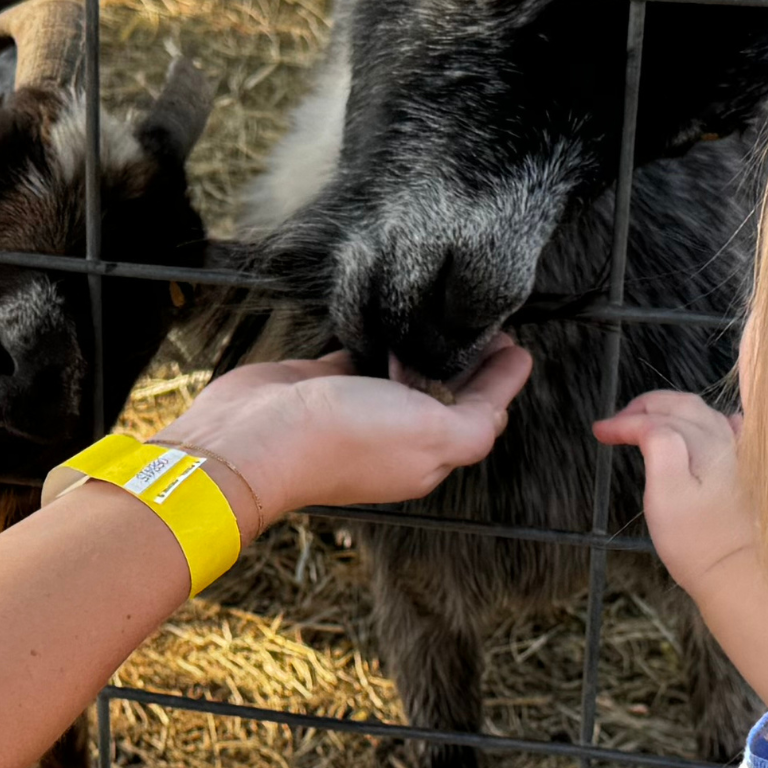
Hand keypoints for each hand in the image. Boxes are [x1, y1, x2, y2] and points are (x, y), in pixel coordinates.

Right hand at [158, 339, 533, 530]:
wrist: (256, 437)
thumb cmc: (343, 439)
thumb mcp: (432, 435)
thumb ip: (476, 422)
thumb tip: (504, 397)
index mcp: (428, 455)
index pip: (480, 416)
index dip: (500, 379)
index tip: (512, 340)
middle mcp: (397, 436)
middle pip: (447, 394)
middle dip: (470, 359)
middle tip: (485, 319)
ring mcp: (360, 408)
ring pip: (407, 374)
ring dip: (428, 345)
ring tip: (447, 312)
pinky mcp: (327, 382)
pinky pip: (365, 356)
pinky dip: (383, 338)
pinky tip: (395, 316)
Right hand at [590, 391, 761, 597]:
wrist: (734, 572)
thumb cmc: (693, 540)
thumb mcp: (665, 493)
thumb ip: (659, 447)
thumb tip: (647, 426)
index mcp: (703, 443)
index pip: (656, 419)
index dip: (624, 422)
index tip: (600, 432)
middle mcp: (724, 441)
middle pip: (681, 406)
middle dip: (644, 407)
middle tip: (616, 423)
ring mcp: (736, 454)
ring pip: (700, 414)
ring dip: (668, 410)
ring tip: (642, 421)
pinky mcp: (741, 470)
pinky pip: (724, 430)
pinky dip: (703, 421)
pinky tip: (699, 426)